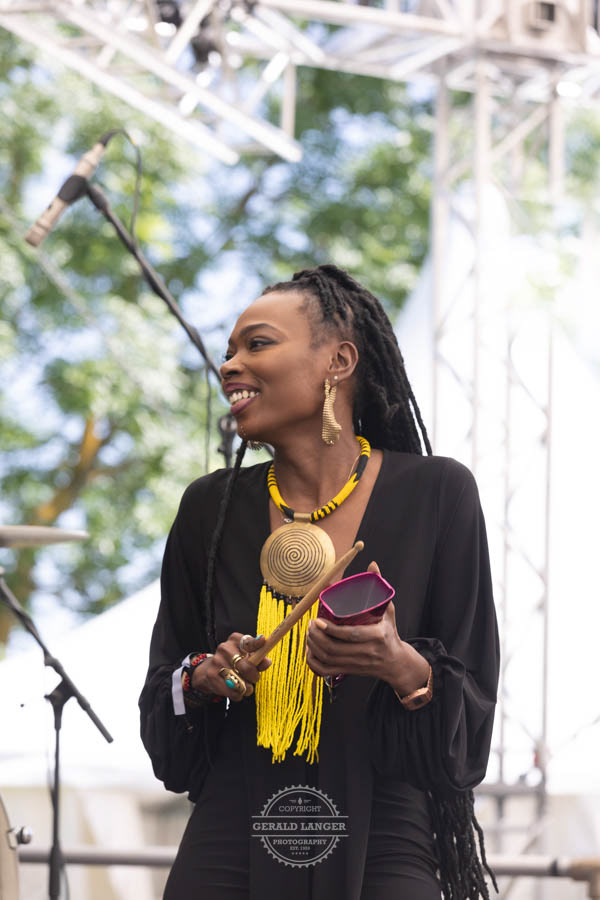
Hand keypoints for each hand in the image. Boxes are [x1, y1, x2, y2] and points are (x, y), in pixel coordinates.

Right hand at [192, 633, 271, 702]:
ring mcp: (217, 661)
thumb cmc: (236, 662)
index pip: (248, 641)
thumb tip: (267, 662)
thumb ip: (260, 659)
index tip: (263, 640)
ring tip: (246, 687)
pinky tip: (237, 691)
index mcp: (236, 640)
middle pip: (246, 666)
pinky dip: (238, 694)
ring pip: (239, 681)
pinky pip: (231, 691)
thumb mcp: (249, 657)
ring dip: (246, 688)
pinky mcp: (211, 675)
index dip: (257, 643)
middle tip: (255, 679)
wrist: (211, 670)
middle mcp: (225, 648)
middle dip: (254, 676)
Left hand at [305, 561, 429, 694]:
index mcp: (377, 636)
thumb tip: (372, 565)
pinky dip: (313, 663)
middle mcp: (366, 653)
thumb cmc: (389, 632)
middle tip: (309, 623)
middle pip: (334, 649)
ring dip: (313, 646)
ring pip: (328, 660)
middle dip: (316, 636)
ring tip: (308, 632)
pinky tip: (309, 651)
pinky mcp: (349, 672)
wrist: (395, 662)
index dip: (331, 629)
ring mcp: (356, 665)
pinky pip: (326, 671)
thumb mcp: (388, 610)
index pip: (350, 635)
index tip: (317, 620)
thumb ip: (378, 588)